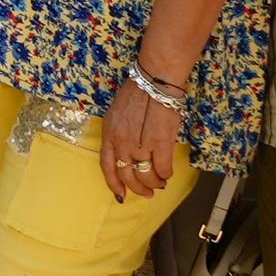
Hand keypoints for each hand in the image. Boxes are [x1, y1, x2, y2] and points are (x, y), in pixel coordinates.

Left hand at [98, 77, 185, 204]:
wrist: (155, 80)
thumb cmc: (137, 92)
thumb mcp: (116, 113)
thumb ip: (118, 133)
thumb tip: (127, 151)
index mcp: (109, 134)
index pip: (107, 166)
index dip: (114, 184)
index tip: (120, 195)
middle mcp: (122, 142)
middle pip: (127, 175)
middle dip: (137, 188)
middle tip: (147, 193)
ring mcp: (141, 144)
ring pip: (146, 174)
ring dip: (154, 183)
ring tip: (160, 184)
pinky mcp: (161, 143)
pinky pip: (163, 168)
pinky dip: (166, 174)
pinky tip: (168, 174)